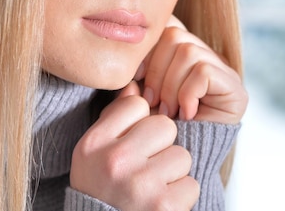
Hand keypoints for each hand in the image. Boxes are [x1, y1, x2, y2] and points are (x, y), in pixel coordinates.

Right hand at [70, 81, 199, 210]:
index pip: (136, 104)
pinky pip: (191, 184)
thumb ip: (115, 119)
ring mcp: (140, 183)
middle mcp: (115, 160)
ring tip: (152, 188)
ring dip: (173, 173)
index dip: (140, 123)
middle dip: (162, 146)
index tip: (133, 144)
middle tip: (145, 168)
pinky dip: (180, 196)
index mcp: (94, 143)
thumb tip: (135, 85)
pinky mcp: (163, 205)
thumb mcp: (93, 153)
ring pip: (182, 155)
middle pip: (165, 126)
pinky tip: (160, 203)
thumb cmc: (99, 190)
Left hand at [136, 15, 247, 124]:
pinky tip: (187, 114)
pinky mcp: (235, 88)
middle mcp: (206, 56)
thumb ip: (133, 79)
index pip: (166, 25)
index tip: (137, 78)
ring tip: (169, 112)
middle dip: (157, 70)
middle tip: (154, 102)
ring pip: (188, 52)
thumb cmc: (158, 132)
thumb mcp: (138, 100)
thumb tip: (132, 63)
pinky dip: (187, 94)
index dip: (148, 49)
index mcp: (183, 53)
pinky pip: (203, 72)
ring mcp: (223, 71)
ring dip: (171, 85)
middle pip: (174, 35)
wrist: (181, 164)